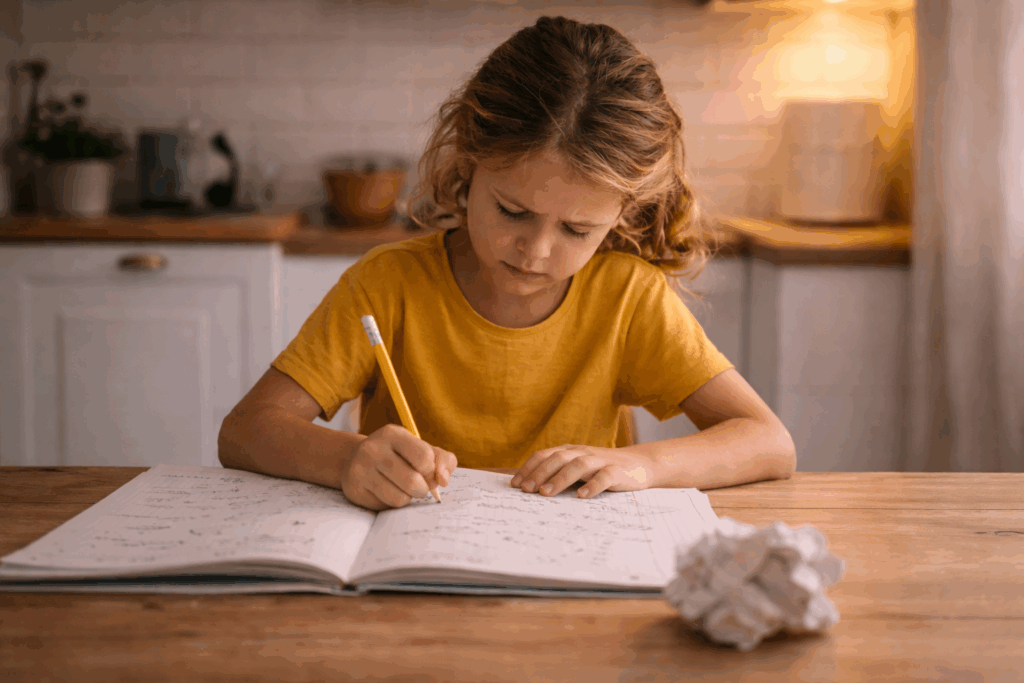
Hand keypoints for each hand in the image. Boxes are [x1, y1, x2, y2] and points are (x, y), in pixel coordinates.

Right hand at [340, 423, 456, 510]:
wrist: (356, 459)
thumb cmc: (398, 455)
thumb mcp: (420, 448)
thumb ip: (442, 460)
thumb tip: (443, 481)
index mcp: (393, 434)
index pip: (424, 458)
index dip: (432, 471)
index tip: (428, 472)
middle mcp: (373, 449)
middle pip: (413, 482)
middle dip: (422, 489)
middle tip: (418, 485)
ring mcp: (361, 469)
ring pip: (399, 498)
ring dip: (407, 498)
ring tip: (402, 488)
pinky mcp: (354, 489)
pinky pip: (385, 506)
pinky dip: (391, 503)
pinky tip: (386, 492)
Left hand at [510, 445, 658, 498]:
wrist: (640, 465)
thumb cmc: (602, 471)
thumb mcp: (579, 470)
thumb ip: (559, 474)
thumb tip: (528, 489)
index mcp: (570, 452)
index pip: (544, 455)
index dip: (528, 468)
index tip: (515, 485)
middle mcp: (583, 453)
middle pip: (558, 458)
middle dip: (539, 473)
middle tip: (526, 490)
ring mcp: (601, 461)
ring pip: (578, 465)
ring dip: (560, 478)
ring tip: (546, 493)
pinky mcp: (618, 471)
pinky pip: (605, 476)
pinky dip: (593, 485)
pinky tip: (582, 497)